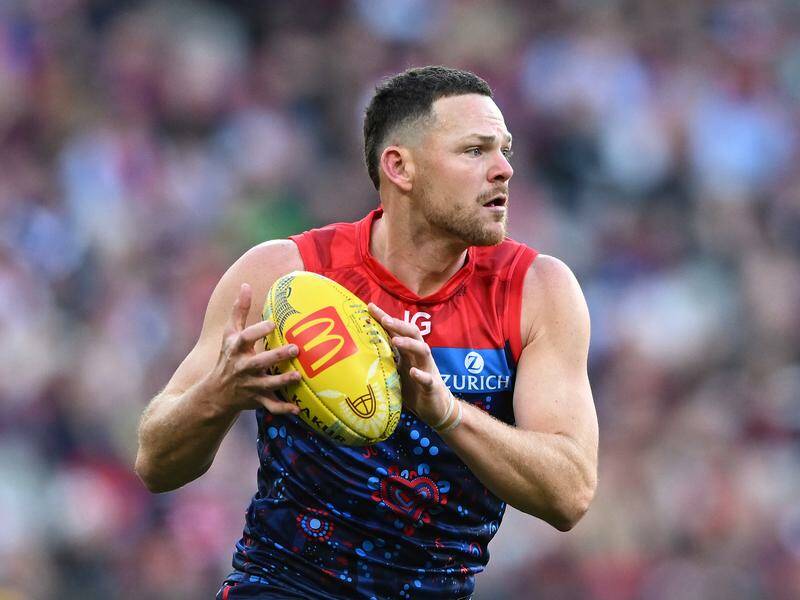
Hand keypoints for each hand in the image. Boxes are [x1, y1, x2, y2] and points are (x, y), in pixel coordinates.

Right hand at [205, 283, 300, 415]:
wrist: (216, 393)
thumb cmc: (227, 357)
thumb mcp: (229, 334)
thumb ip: (238, 310)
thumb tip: (246, 285)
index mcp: (237, 349)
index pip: (245, 338)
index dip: (258, 331)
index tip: (272, 323)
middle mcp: (243, 367)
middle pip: (260, 362)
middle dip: (277, 356)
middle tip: (295, 349)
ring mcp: (250, 385)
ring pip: (268, 384)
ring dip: (283, 381)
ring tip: (298, 375)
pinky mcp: (257, 400)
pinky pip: (271, 406)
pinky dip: (284, 409)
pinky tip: (298, 408)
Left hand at [367, 303, 450, 426]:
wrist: (436, 407)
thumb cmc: (414, 387)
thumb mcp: (397, 371)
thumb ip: (385, 360)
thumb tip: (360, 351)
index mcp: (409, 351)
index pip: (397, 330)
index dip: (385, 317)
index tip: (370, 306)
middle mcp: (419, 356)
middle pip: (412, 333)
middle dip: (399, 325)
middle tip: (384, 320)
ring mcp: (427, 369)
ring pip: (422, 350)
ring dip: (409, 344)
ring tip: (396, 341)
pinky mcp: (432, 386)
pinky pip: (428, 378)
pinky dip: (421, 375)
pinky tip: (413, 372)